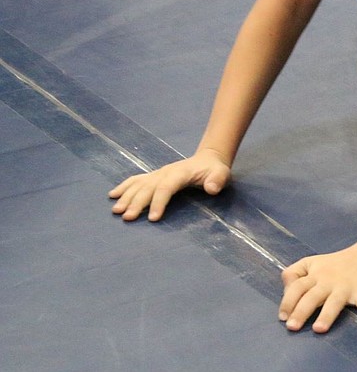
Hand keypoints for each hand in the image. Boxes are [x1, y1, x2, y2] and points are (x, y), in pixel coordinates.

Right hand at [108, 149, 231, 220]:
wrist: (208, 159)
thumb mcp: (222, 174)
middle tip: (127, 217)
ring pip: (139, 184)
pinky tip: (112, 195)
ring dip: (127, 196)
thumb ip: (217, 180)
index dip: (159, 202)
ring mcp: (158, 173)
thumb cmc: (214, 170)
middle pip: (148, 187)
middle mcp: (165, 172)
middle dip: (137, 202)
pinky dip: (124, 187)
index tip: (152, 218)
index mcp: (180, 173)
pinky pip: (136, 180)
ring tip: (116, 210)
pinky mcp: (154, 176)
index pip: (166, 187)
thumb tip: (211, 189)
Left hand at [279, 241, 356, 332]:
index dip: (288, 301)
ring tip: (319, 329)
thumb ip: (295, 274)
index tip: (282, 317)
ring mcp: (346, 286)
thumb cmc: (337, 263)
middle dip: (301, 312)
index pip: (297, 286)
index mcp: (315, 274)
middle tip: (292, 327)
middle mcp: (329, 281)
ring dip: (327, 315)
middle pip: (312, 296)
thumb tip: (285, 292)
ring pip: (334, 302)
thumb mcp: (313, 262)